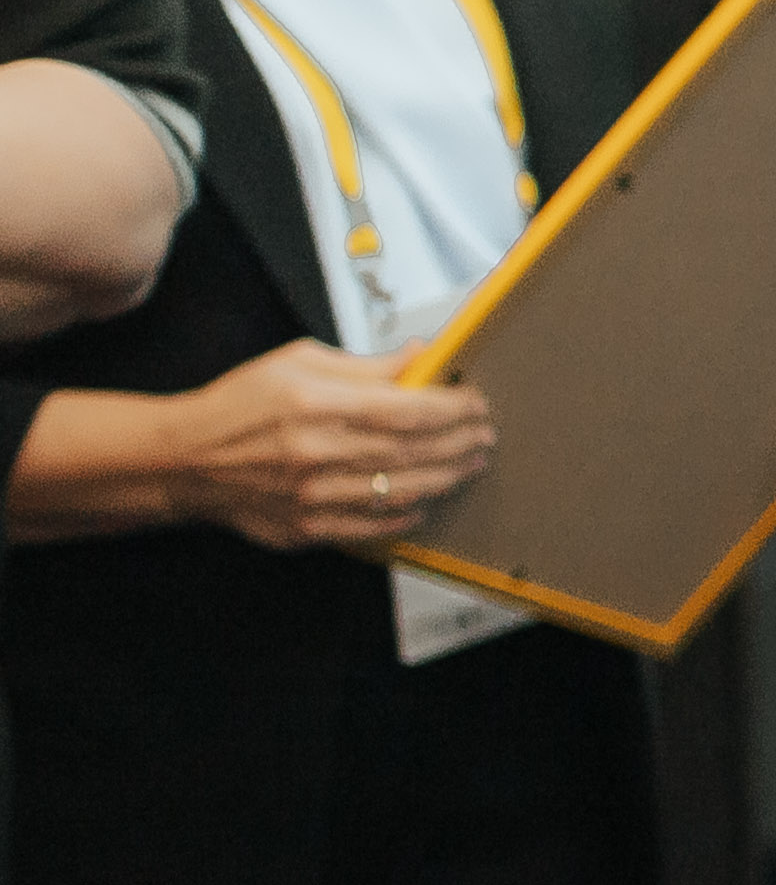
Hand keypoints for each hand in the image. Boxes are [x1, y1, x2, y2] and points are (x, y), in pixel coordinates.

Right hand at [164, 342, 495, 552]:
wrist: (180, 458)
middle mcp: (316, 453)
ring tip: (470, 463)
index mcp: (316, 406)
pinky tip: (426, 500)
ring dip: (446, 476)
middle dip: (460, 441)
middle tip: (485, 433)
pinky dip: (405, 514)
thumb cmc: (236, 406)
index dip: (453, 407)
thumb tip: (418, 356)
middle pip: (413, 451)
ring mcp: (311, 496)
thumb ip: (364, 365)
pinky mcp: (305, 527)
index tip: (475, 401)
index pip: (407, 409)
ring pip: (400, 490)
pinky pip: (371, 526)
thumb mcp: (296, 363)